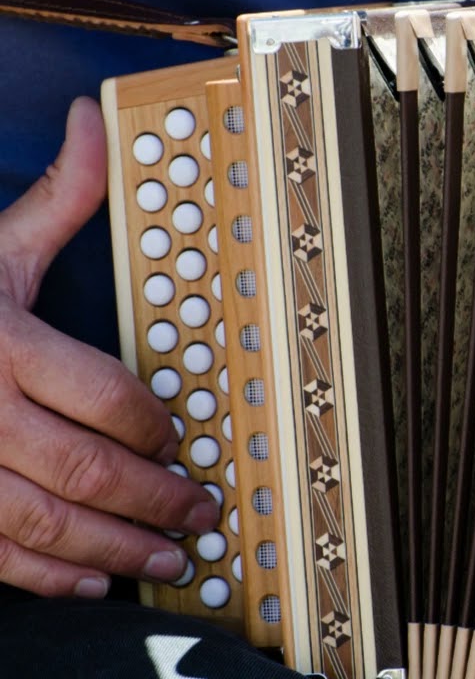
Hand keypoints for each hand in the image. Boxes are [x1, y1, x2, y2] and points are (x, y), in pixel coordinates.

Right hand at [0, 97, 218, 597]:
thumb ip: (55, 196)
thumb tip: (94, 124)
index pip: (102, 395)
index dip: (155, 425)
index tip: (183, 438)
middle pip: (84, 467)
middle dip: (154, 498)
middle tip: (200, 511)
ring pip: (44, 522)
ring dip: (114, 547)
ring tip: (167, 558)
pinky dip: (45, 577)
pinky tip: (90, 580)